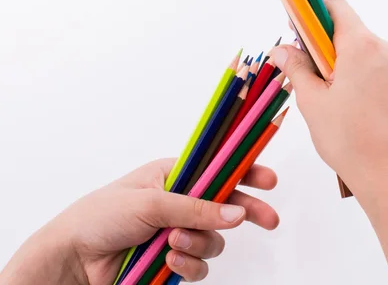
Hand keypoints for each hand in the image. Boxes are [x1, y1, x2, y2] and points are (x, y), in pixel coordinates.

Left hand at [0, 159, 278, 284]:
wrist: (73, 260)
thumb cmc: (100, 217)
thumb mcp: (151, 204)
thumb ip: (197, 209)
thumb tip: (237, 214)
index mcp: (174, 176)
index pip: (218, 169)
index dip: (245, 172)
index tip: (268, 180)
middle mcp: (180, 202)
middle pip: (227, 205)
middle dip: (247, 212)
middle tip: (269, 219)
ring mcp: (178, 231)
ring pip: (214, 238)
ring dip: (199, 242)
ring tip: (173, 243)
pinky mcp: (174, 259)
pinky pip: (199, 263)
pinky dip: (188, 263)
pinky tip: (169, 262)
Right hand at [272, 0, 387, 197]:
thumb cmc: (349, 139)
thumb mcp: (312, 101)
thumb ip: (296, 68)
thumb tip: (282, 49)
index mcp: (361, 46)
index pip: (336, 7)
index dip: (311, 12)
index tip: (295, 28)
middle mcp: (384, 50)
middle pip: (347, 30)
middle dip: (321, 45)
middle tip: (303, 71)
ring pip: (360, 52)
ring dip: (338, 62)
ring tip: (323, 96)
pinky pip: (373, 69)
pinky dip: (355, 76)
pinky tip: (345, 106)